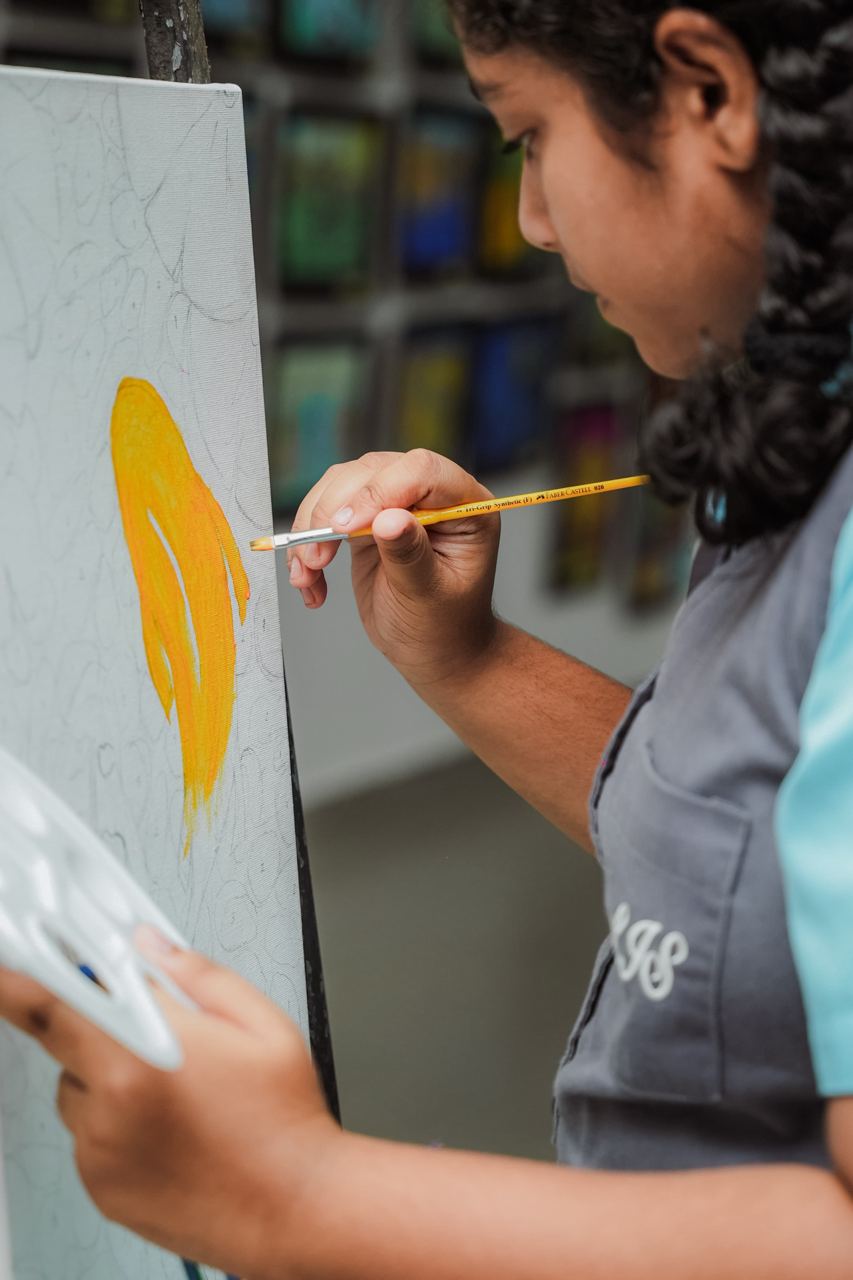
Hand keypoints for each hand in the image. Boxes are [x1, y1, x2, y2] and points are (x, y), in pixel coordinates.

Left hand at [0, 929, 338, 1278]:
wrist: (294, 1206)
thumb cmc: (283, 1120)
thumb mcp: (261, 1023)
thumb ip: (196, 974)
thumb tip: (152, 947)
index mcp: (143, 1056)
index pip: (54, 1003)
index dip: (22, 979)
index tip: (13, 966)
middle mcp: (110, 1106)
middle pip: (66, 1039)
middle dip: (97, 1021)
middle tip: (149, 1025)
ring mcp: (100, 1151)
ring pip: (78, 1086)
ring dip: (107, 1073)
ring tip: (174, 1086)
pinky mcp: (100, 1186)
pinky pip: (87, 1132)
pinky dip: (113, 1119)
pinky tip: (167, 1122)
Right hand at [288, 450, 500, 686]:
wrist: (435, 650)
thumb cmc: (445, 626)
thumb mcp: (430, 595)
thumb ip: (410, 555)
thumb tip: (389, 518)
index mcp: (465, 506)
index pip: (421, 470)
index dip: (379, 491)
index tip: (346, 529)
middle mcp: (431, 496)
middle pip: (373, 472)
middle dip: (334, 511)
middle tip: (316, 558)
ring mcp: (396, 504)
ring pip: (341, 486)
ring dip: (312, 527)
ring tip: (307, 573)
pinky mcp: (366, 521)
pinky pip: (326, 513)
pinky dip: (307, 544)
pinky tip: (308, 580)